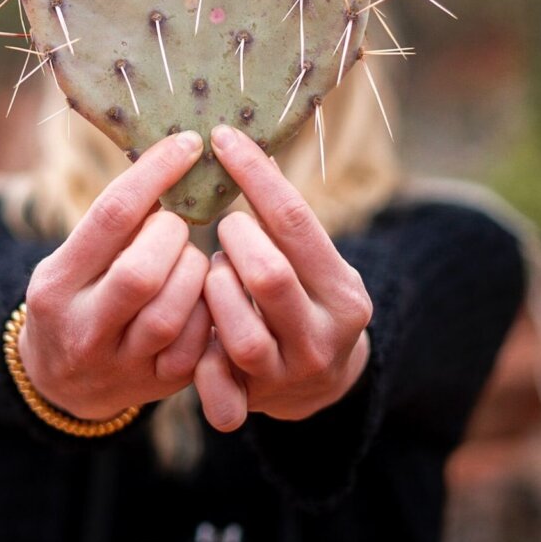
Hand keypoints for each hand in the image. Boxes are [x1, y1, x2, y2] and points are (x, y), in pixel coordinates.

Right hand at [18, 131, 211, 419]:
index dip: (156, 174)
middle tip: (175, 225)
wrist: (61, 385)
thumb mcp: (71, 260)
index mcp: (56, 285)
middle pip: (142, 273)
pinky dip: (209, 309)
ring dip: (194, 272)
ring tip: (188, 260)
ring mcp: (121, 365)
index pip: (111, 217)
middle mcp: (83, 330)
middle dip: (172, 236)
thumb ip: (114, 225)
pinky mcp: (158, 385)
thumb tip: (173, 158)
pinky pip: (198, 344)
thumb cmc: (76, 297)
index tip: (187, 144)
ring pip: (173, 312)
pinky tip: (201, 294)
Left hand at [194, 125, 371, 431]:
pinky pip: (218, 385)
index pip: (294, 220)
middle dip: (234, 241)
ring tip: (216, 275)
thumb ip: (283, 223)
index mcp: (344, 292)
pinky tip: (197, 329)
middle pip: (267, 274)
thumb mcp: (313, 261)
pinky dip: (200, 358)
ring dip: (214, 291)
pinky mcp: (254, 403)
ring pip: (238, 330)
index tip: (221, 138)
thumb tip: (239, 143)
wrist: (320, 381)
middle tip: (225, 227)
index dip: (253, 174)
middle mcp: (324, 336)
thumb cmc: (305, 295)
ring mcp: (289, 375)